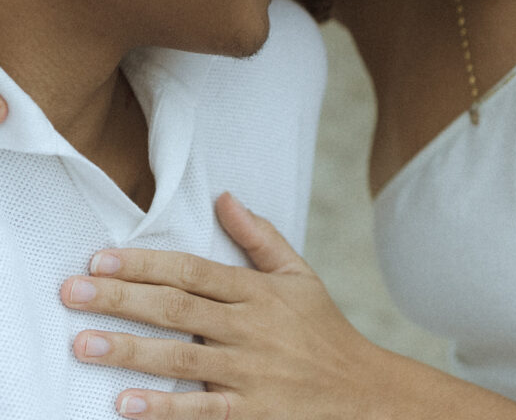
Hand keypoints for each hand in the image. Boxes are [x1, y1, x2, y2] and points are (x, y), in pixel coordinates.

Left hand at [60, 193, 386, 418]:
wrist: (363, 392)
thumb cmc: (323, 328)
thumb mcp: (298, 274)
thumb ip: (259, 236)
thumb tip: (225, 197)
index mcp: (257, 291)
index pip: (192, 271)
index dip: (146, 263)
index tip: (102, 258)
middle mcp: (249, 328)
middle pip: (176, 308)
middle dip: (121, 298)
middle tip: (73, 290)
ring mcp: (249, 373)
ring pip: (180, 358)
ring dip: (128, 350)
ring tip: (83, 343)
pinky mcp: (251, 414)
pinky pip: (202, 411)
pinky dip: (164, 409)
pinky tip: (125, 403)